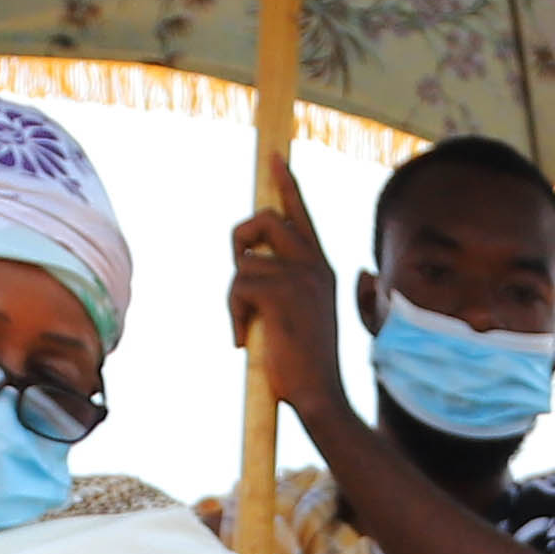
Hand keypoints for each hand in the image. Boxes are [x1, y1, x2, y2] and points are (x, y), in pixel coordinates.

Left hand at [222, 184, 353, 433]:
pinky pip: (237, 286)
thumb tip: (247, 258)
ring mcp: (301, 277)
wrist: (319, 397)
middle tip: (237, 265)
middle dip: (240, 238)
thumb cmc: (303, 364)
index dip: (285, 183)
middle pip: (265, 218)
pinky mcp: (282, 292)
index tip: (274, 156)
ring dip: (236, 297)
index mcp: (322, 269)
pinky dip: (233, 316)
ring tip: (250, 328)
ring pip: (244, 262)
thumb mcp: (297, 314)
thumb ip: (282, 283)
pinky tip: (244, 340)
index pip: (299, 215)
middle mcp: (316, 265)